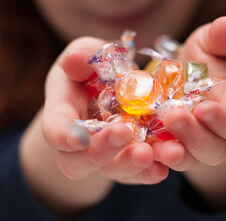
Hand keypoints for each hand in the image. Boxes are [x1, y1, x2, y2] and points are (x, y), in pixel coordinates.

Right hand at [42, 37, 167, 184]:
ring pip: (112, 171)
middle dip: (101, 152)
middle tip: (124, 134)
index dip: (62, 136)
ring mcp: (107, 155)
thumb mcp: (86, 54)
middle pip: (79, 162)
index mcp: (62, 114)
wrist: (111, 88)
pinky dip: (153, 169)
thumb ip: (81, 55)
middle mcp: (81, 143)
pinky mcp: (131, 158)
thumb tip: (75, 61)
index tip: (79, 139)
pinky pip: (139, 172)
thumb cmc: (92, 70)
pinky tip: (170, 158)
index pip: (54, 130)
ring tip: (152, 153)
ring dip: (132, 165)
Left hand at [152, 17, 225, 209]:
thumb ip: (221, 39)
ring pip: (188, 160)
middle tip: (172, 116)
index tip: (203, 107)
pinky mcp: (167, 148)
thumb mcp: (212, 45)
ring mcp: (191, 146)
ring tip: (152, 145)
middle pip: (215, 149)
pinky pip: (160, 160)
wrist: (186, 80)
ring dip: (171, 155)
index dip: (225, 121)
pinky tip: (134, 149)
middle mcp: (216, 134)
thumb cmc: (205, 61)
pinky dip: (149, 158)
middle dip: (194, 137)